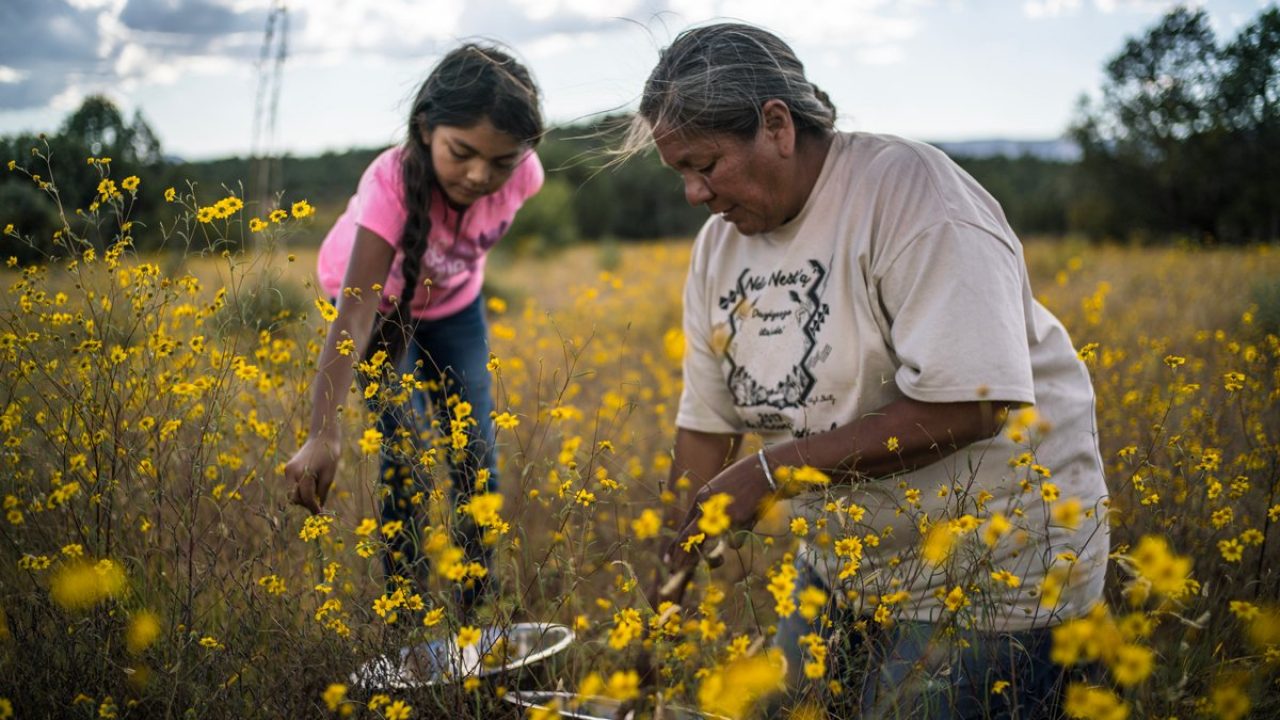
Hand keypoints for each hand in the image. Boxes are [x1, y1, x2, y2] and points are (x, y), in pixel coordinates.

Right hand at [284, 435, 340, 513]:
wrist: (322, 436)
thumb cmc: (330, 455)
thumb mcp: (329, 476)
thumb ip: (322, 493)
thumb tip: (318, 508)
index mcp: (303, 472)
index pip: (306, 497)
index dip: (313, 507)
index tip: (320, 514)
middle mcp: (291, 472)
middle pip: (295, 498)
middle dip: (306, 503)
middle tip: (319, 502)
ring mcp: (288, 470)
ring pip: (292, 493)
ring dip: (303, 496)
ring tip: (317, 487)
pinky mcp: (288, 469)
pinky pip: (292, 486)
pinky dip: (300, 489)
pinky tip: (312, 482)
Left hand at [663, 452, 776, 578]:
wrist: (764, 471)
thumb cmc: (745, 481)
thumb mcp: (722, 493)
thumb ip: (712, 511)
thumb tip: (709, 535)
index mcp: (701, 498)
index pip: (684, 526)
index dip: (676, 545)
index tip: (669, 560)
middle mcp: (707, 507)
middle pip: (688, 538)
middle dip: (681, 557)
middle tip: (674, 571)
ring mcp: (721, 515)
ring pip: (711, 547)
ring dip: (713, 559)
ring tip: (717, 561)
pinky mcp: (738, 521)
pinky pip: (734, 543)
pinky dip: (738, 540)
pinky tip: (746, 525)